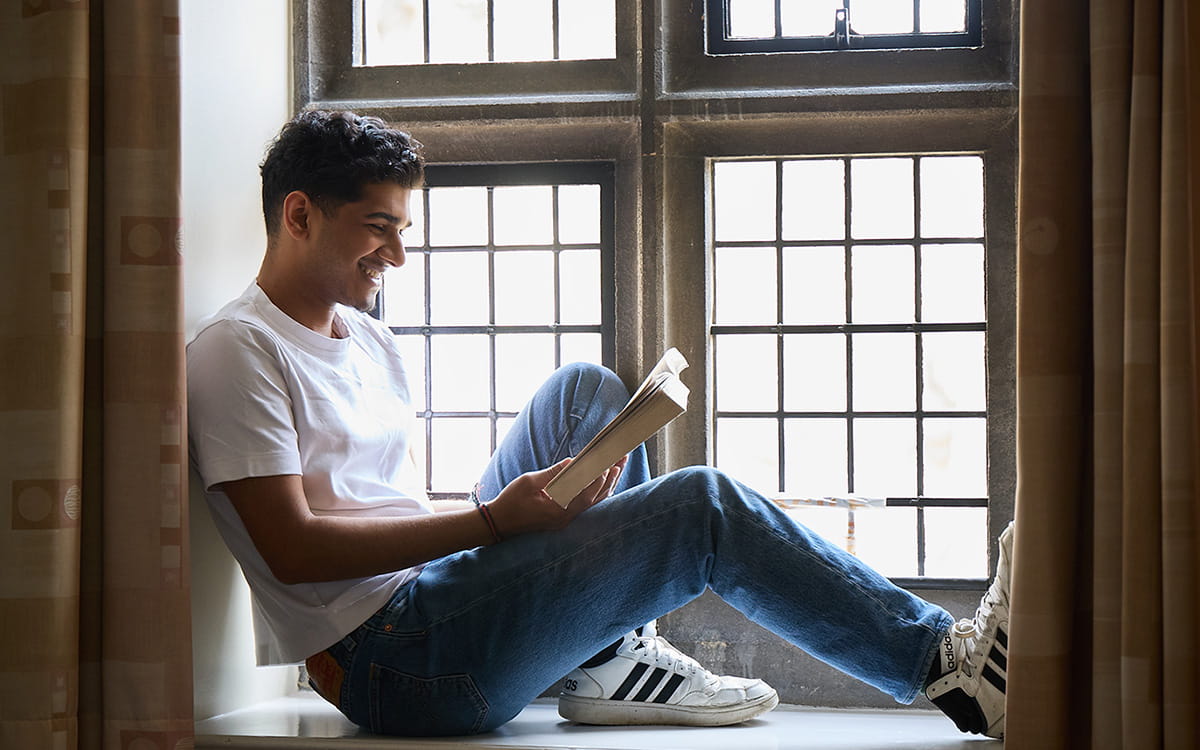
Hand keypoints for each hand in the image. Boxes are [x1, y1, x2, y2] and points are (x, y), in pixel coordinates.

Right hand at [486, 456, 627, 537]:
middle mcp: (565, 518)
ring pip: (592, 504)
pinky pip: (585, 506)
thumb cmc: (510, 502)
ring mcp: (565, 520)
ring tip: (617, 469)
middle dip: (610, 479)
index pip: (586, 494)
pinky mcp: (562, 519)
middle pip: (595, 498)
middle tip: (621, 461)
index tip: (610, 463)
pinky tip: (603, 483)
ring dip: (606, 486)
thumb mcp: (529, 482)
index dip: (600, 478)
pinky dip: (596, 494)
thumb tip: (572, 461)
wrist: (498, 524)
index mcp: (557, 510)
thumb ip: (552, 473)